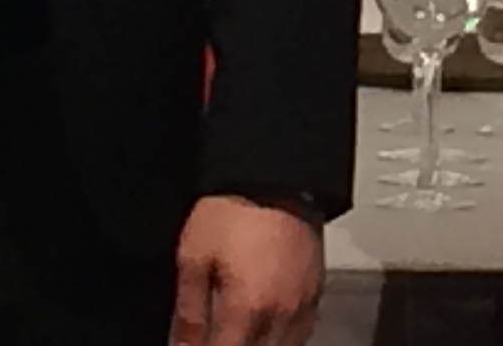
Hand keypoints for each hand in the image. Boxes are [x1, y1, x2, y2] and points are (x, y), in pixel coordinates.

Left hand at [173, 195, 321, 345]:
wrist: (275, 174)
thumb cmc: (234, 210)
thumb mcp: (194, 257)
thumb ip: (189, 311)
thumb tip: (185, 344)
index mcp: (248, 307)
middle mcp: (280, 311)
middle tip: (221, 337)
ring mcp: (303, 300)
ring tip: (243, 337)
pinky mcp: (317, 286)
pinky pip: (304, 330)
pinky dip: (285, 339)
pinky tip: (272, 334)